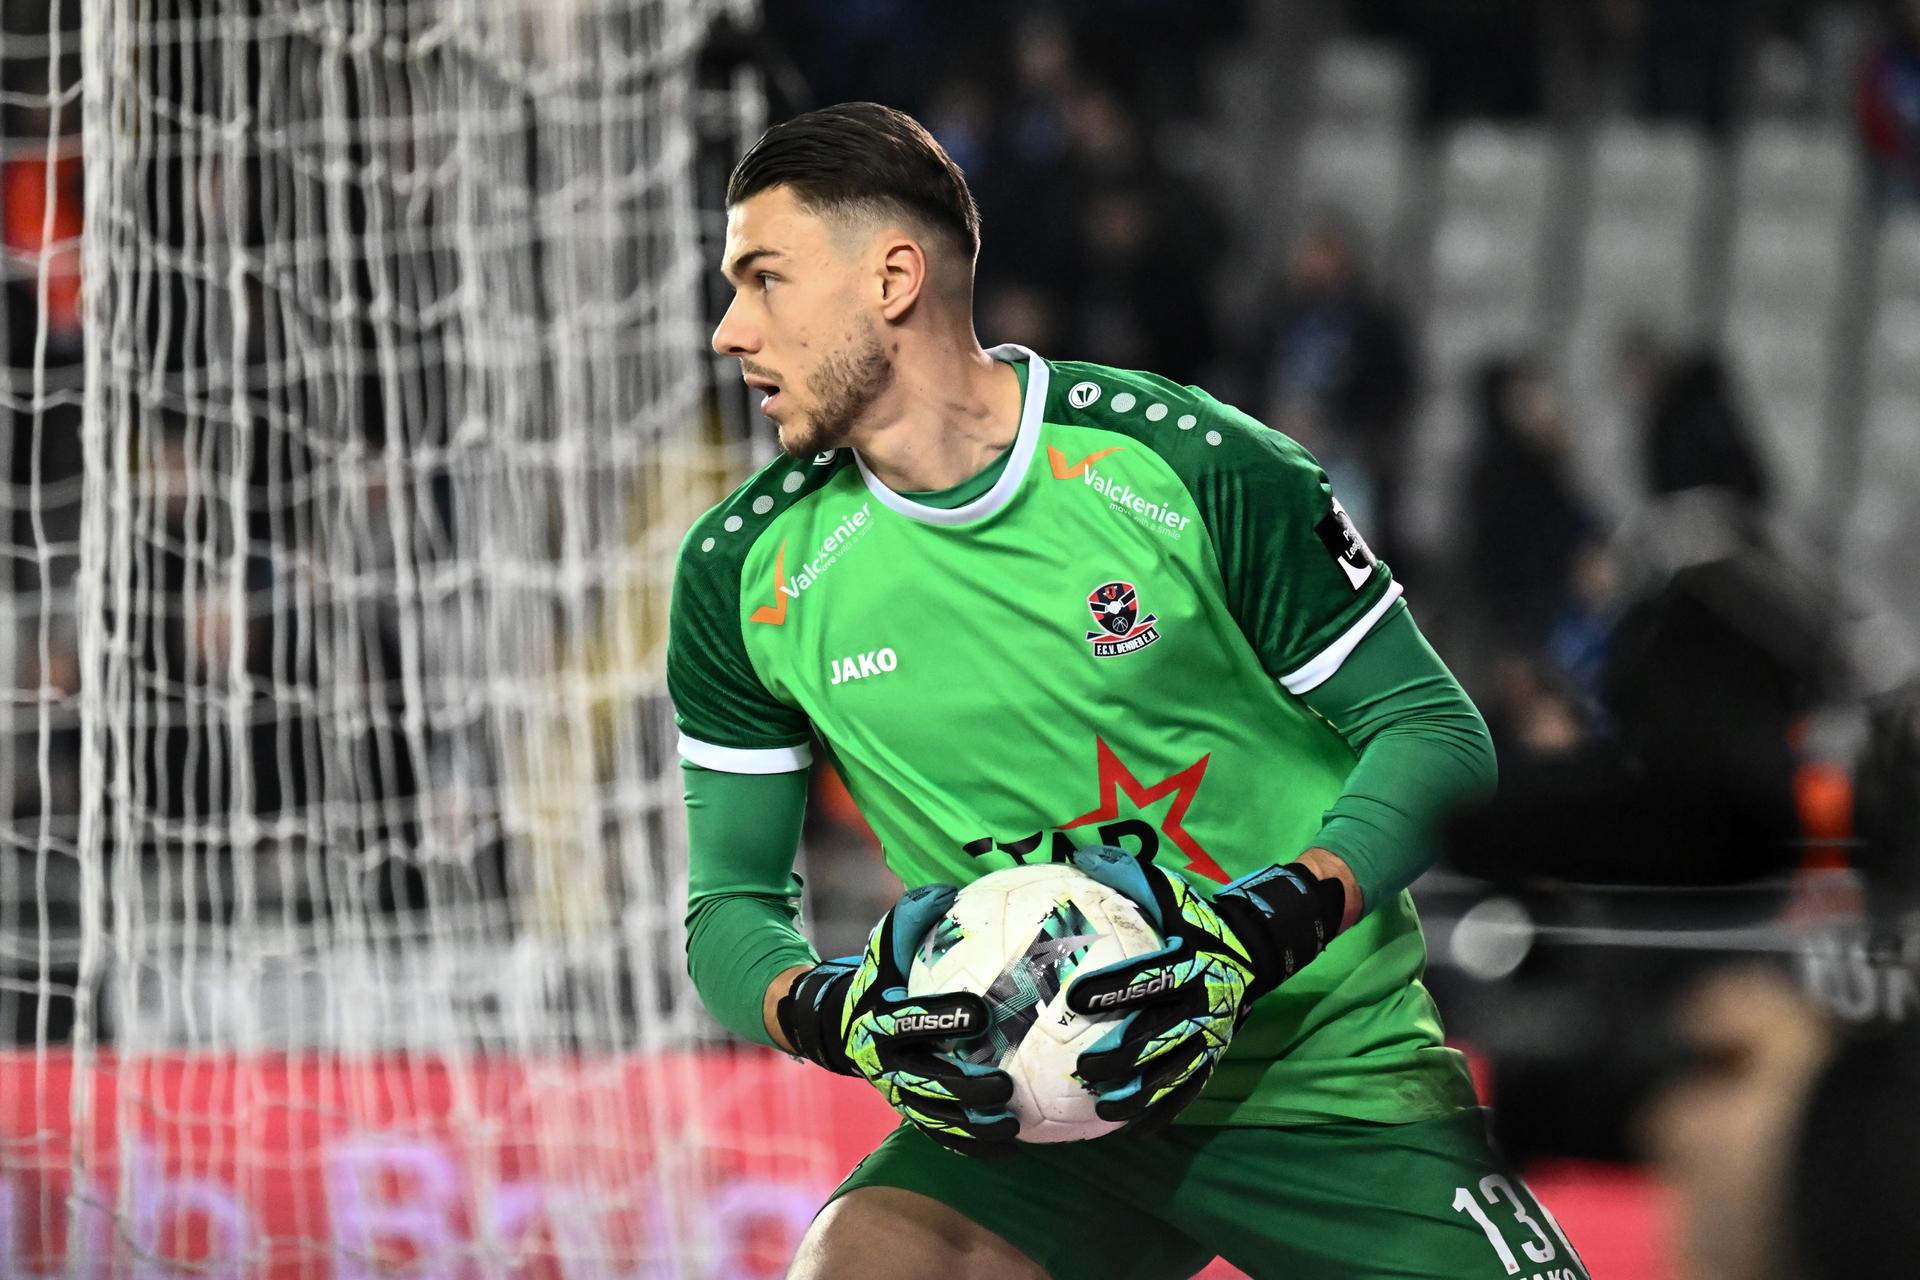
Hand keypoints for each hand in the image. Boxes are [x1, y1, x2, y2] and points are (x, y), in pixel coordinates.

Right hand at [775, 883, 1019, 1154]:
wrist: (839, 1024)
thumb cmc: (878, 976)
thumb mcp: (883, 944)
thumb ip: (910, 917)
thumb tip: (946, 891)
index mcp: (878, 1020)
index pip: (912, 1020)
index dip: (944, 1018)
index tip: (981, 1014)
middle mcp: (884, 1063)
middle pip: (925, 1082)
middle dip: (964, 1088)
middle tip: (1004, 1085)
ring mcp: (894, 1092)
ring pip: (933, 1116)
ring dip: (972, 1125)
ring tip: (1012, 1124)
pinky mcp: (906, 1111)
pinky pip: (938, 1133)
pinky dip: (969, 1143)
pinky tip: (1007, 1145)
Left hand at [1063, 845, 1345, 1131]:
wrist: (1254, 949)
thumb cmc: (1195, 918)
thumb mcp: (1168, 890)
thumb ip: (1124, 874)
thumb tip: (1076, 852)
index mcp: (1190, 962)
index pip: (1148, 977)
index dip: (1113, 989)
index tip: (1074, 998)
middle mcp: (1204, 1003)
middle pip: (1160, 1036)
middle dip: (1121, 1056)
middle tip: (1081, 1069)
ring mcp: (1211, 1036)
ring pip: (1174, 1072)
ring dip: (1139, 1094)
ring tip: (1101, 1109)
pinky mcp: (1214, 1058)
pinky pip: (1188, 1091)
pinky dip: (1161, 1113)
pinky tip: (1128, 1129)